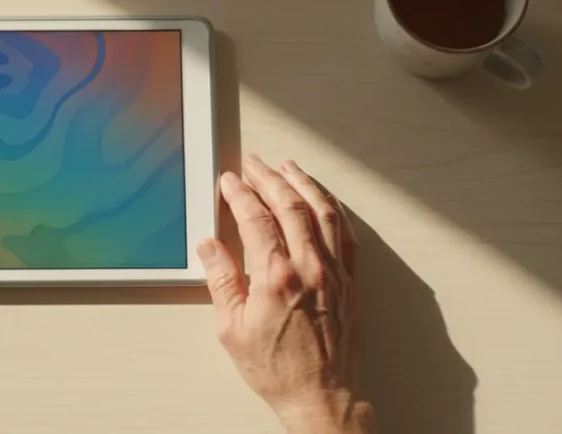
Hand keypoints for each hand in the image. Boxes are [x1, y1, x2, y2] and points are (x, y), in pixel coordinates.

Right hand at [197, 155, 371, 433]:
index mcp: (277, 278)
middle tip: (254, 164)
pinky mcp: (352, 282)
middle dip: (269, 178)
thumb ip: (221, 280)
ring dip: (304, 183)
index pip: (256, 219)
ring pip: (323, 212)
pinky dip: (333, 209)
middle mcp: (311, 268)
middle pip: (290, 205)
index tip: (230, 181)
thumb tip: (209, 246)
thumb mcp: (232, 328)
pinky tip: (323, 200)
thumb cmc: (278, 369)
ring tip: (289, 167)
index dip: (240, 194)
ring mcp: (336, 273)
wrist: (322, 397)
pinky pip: (346, 234)